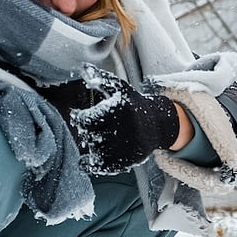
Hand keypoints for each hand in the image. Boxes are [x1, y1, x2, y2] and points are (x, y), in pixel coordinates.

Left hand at [40, 72, 182, 175]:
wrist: (157, 124)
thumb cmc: (133, 104)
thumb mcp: (120, 88)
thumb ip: (101, 79)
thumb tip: (83, 69)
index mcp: (119, 110)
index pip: (87, 120)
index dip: (79, 118)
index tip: (79, 116)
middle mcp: (123, 130)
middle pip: (89, 136)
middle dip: (88, 131)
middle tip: (94, 127)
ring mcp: (125, 148)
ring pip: (95, 151)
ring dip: (92, 145)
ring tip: (99, 137)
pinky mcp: (127, 161)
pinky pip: (102, 167)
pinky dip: (90, 165)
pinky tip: (86, 161)